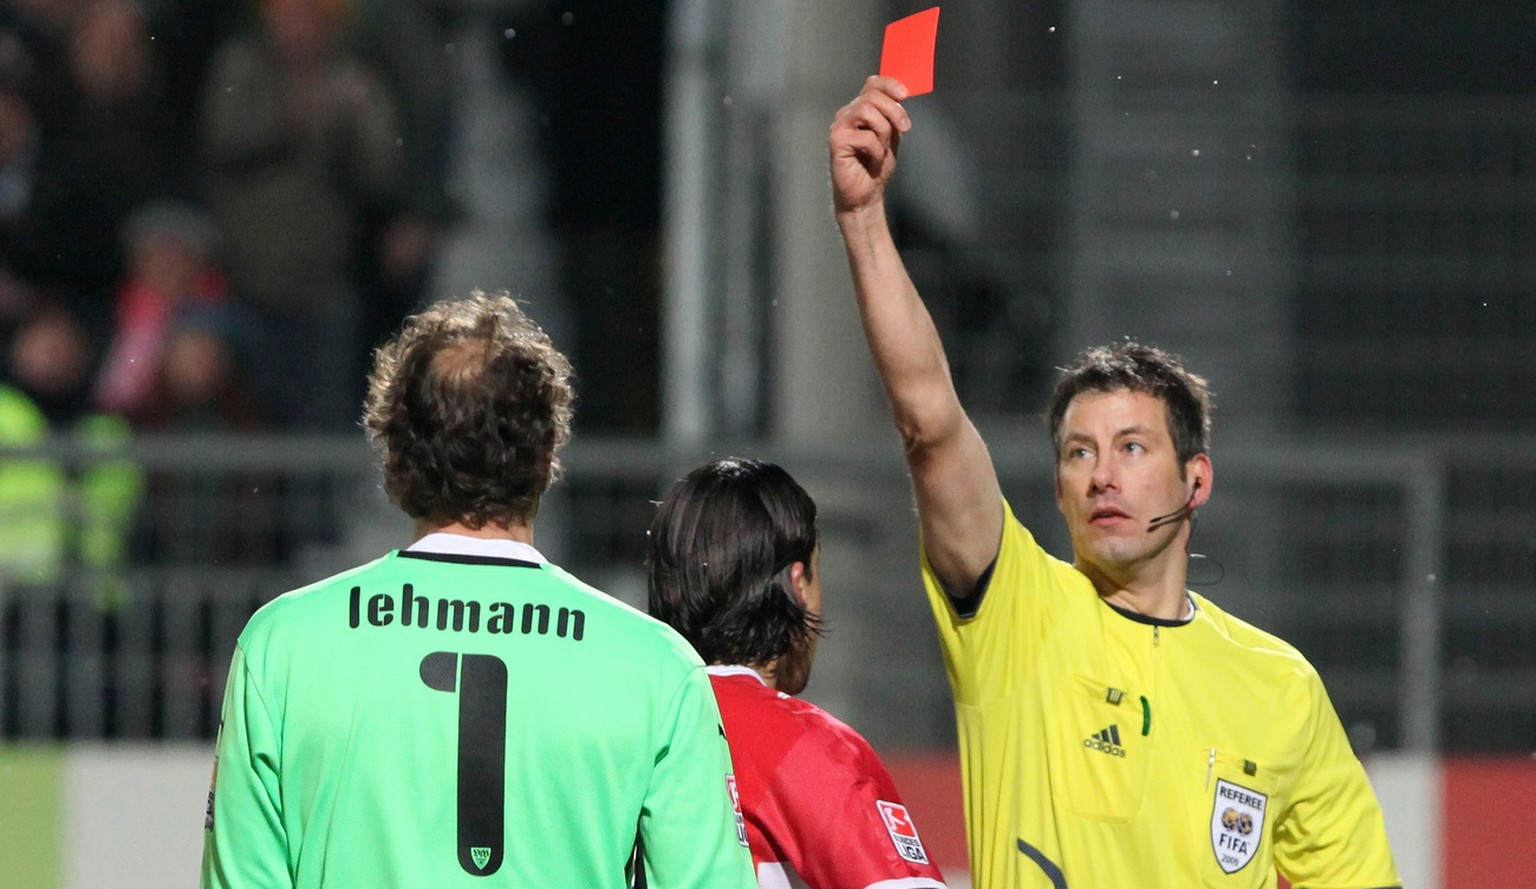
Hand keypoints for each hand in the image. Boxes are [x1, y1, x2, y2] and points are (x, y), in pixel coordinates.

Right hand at [829, 76, 912, 215]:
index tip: (904, 95)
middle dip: (894, 110)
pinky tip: (873, 160)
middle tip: (905, 128)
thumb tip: (901, 96)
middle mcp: (847, 114)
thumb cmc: (875, 167)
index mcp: (860, 109)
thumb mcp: (891, 136)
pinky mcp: (837, 142)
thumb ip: (893, 116)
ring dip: (884, 131)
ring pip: (867, 111)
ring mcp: (840, 127)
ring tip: (883, 149)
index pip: (872, 84)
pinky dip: (876, 150)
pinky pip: (865, 136)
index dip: (889, 84)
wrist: (866, 195)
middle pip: (872, 96)